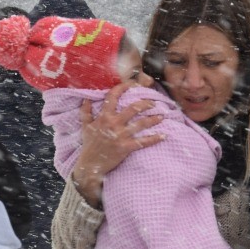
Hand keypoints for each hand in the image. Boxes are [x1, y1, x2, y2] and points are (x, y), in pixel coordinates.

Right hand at [72, 82, 163, 205]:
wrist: (90, 164)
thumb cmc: (89, 145)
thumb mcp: (85, 127)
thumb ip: (85, 112)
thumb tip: (86, 99)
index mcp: (104, 116)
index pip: (113, 97)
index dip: (123, 87)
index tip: (132, 83)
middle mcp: (113, 123)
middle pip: (133, 108)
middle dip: (145, 103)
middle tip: (153, 102)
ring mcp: (120, 135)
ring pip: (141, 124)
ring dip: (153, 119)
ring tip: (162, 116)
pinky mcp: (126, 147)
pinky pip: (143, 142)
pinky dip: (154, 139)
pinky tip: (164, 135)